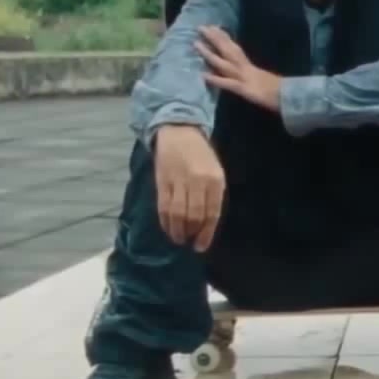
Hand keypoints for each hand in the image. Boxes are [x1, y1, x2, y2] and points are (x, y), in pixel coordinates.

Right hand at [153, 125, 224, 251]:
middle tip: (189, 243)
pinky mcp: (162, 181)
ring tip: (178, 239)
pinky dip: (165, 222)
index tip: (201, 246)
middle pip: (194, 216)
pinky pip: (163, 207)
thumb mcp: (216, 172)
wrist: (179, 132)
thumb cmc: (201, 155)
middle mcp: (198, 181)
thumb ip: (213, 195)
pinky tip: (168, 229)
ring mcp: (179, 181)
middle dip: (192, 234)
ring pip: (177, 214)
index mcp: (215, 180)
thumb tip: (207, 224)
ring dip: (177, 231)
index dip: (206, 233)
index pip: (212, 213)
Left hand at [195, 26, 282, 111]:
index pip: (235, 49)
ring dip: (210, 54)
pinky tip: (204, 75)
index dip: (224, 38)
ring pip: (225, 63)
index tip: (214, 27)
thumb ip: (255, 76)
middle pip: (228, 51)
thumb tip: (248, 73)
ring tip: (196, 44)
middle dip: (214, 39)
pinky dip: (216, 79)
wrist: (290, 99)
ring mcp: (245, 78)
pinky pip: (228, 84)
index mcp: (251, 67)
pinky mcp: (245, 90)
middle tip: (201, 27)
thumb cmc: (280, 93)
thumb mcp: (265, 80)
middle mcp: (246, 69)